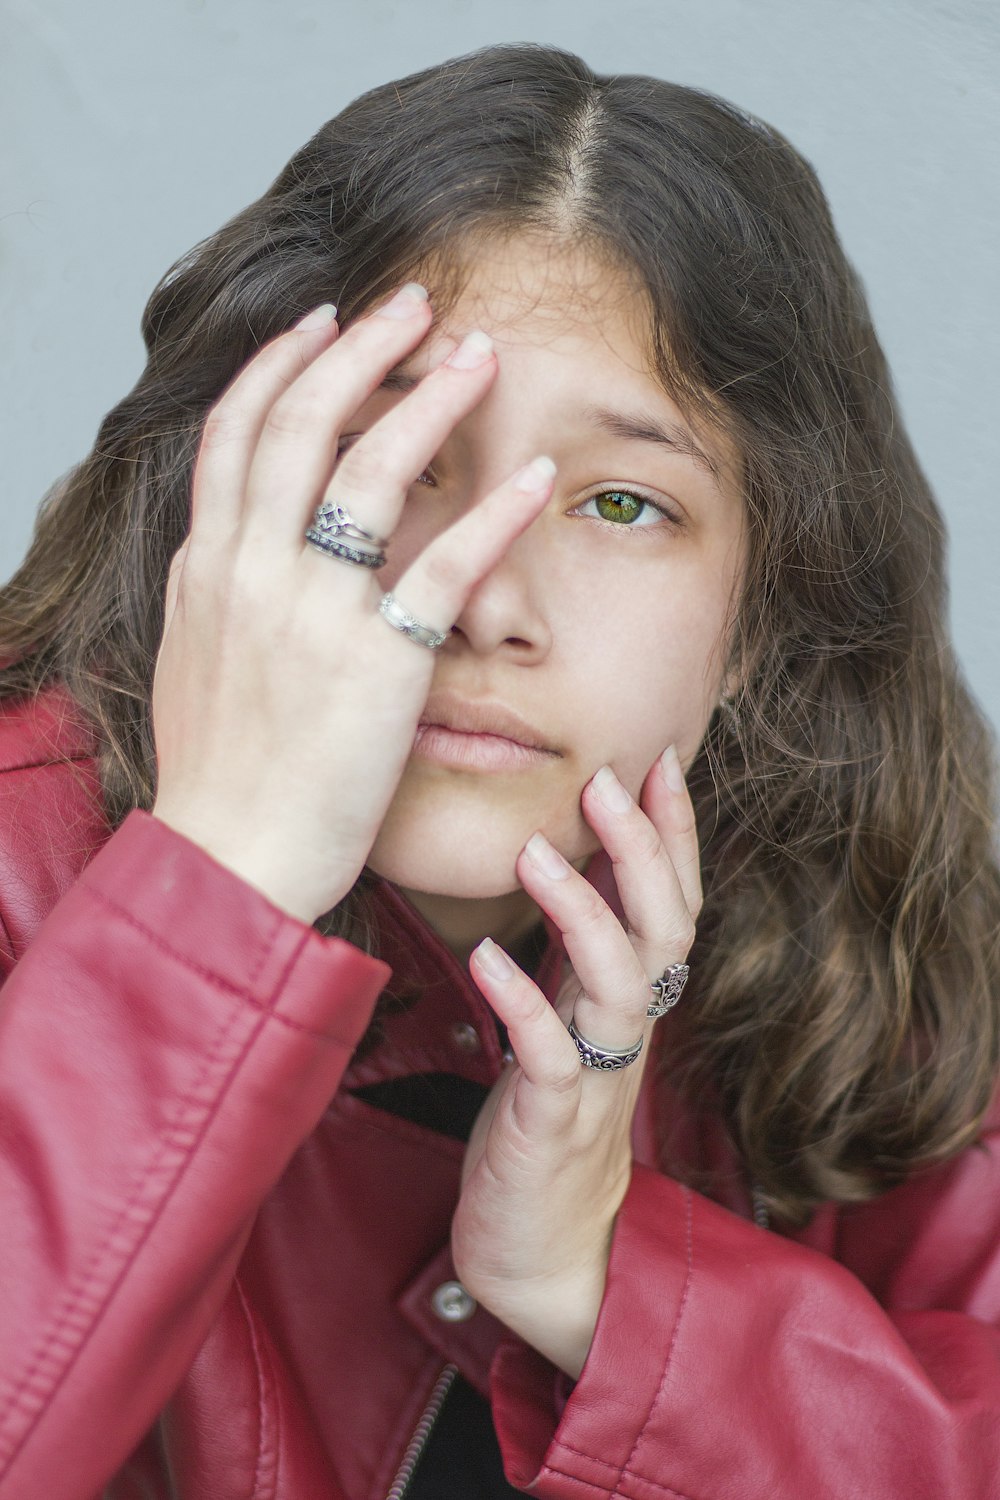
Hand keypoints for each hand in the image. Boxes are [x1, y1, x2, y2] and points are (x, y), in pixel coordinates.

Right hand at [151, 288, 555, 921]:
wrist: (231, 859)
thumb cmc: (220, 778)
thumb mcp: (197, 666)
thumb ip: (222, 597)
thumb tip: (236, 553)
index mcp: (208, 569)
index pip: (235, 433)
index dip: (277, 365)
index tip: (317, 321)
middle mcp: (251, 570)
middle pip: (300, 420)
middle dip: (359, 347)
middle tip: (412, 302)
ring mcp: (313, 610)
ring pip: (370, 465)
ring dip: (429, 394)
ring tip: (478, 351)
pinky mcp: (378, 660)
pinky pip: (446, 562)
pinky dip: (496, 510)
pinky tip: (538, 475)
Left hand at [452, 746, 700, 1378]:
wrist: (544, 1249)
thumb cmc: (546, 1119)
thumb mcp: (566, 1017)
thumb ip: (576, 950)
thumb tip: (568, 855)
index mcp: (630, 1001)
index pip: (673, 904)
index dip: (674, 835)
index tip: (660, 760)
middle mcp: (626, 1031)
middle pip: (664, 931)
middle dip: (644, 851)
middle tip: (608, 780)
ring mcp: (595, 1078)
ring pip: (617, 986)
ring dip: (582, 914)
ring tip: (536, 854)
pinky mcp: (551, 1124)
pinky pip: (550, 1059)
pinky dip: (524, 1005)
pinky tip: (489, 959)